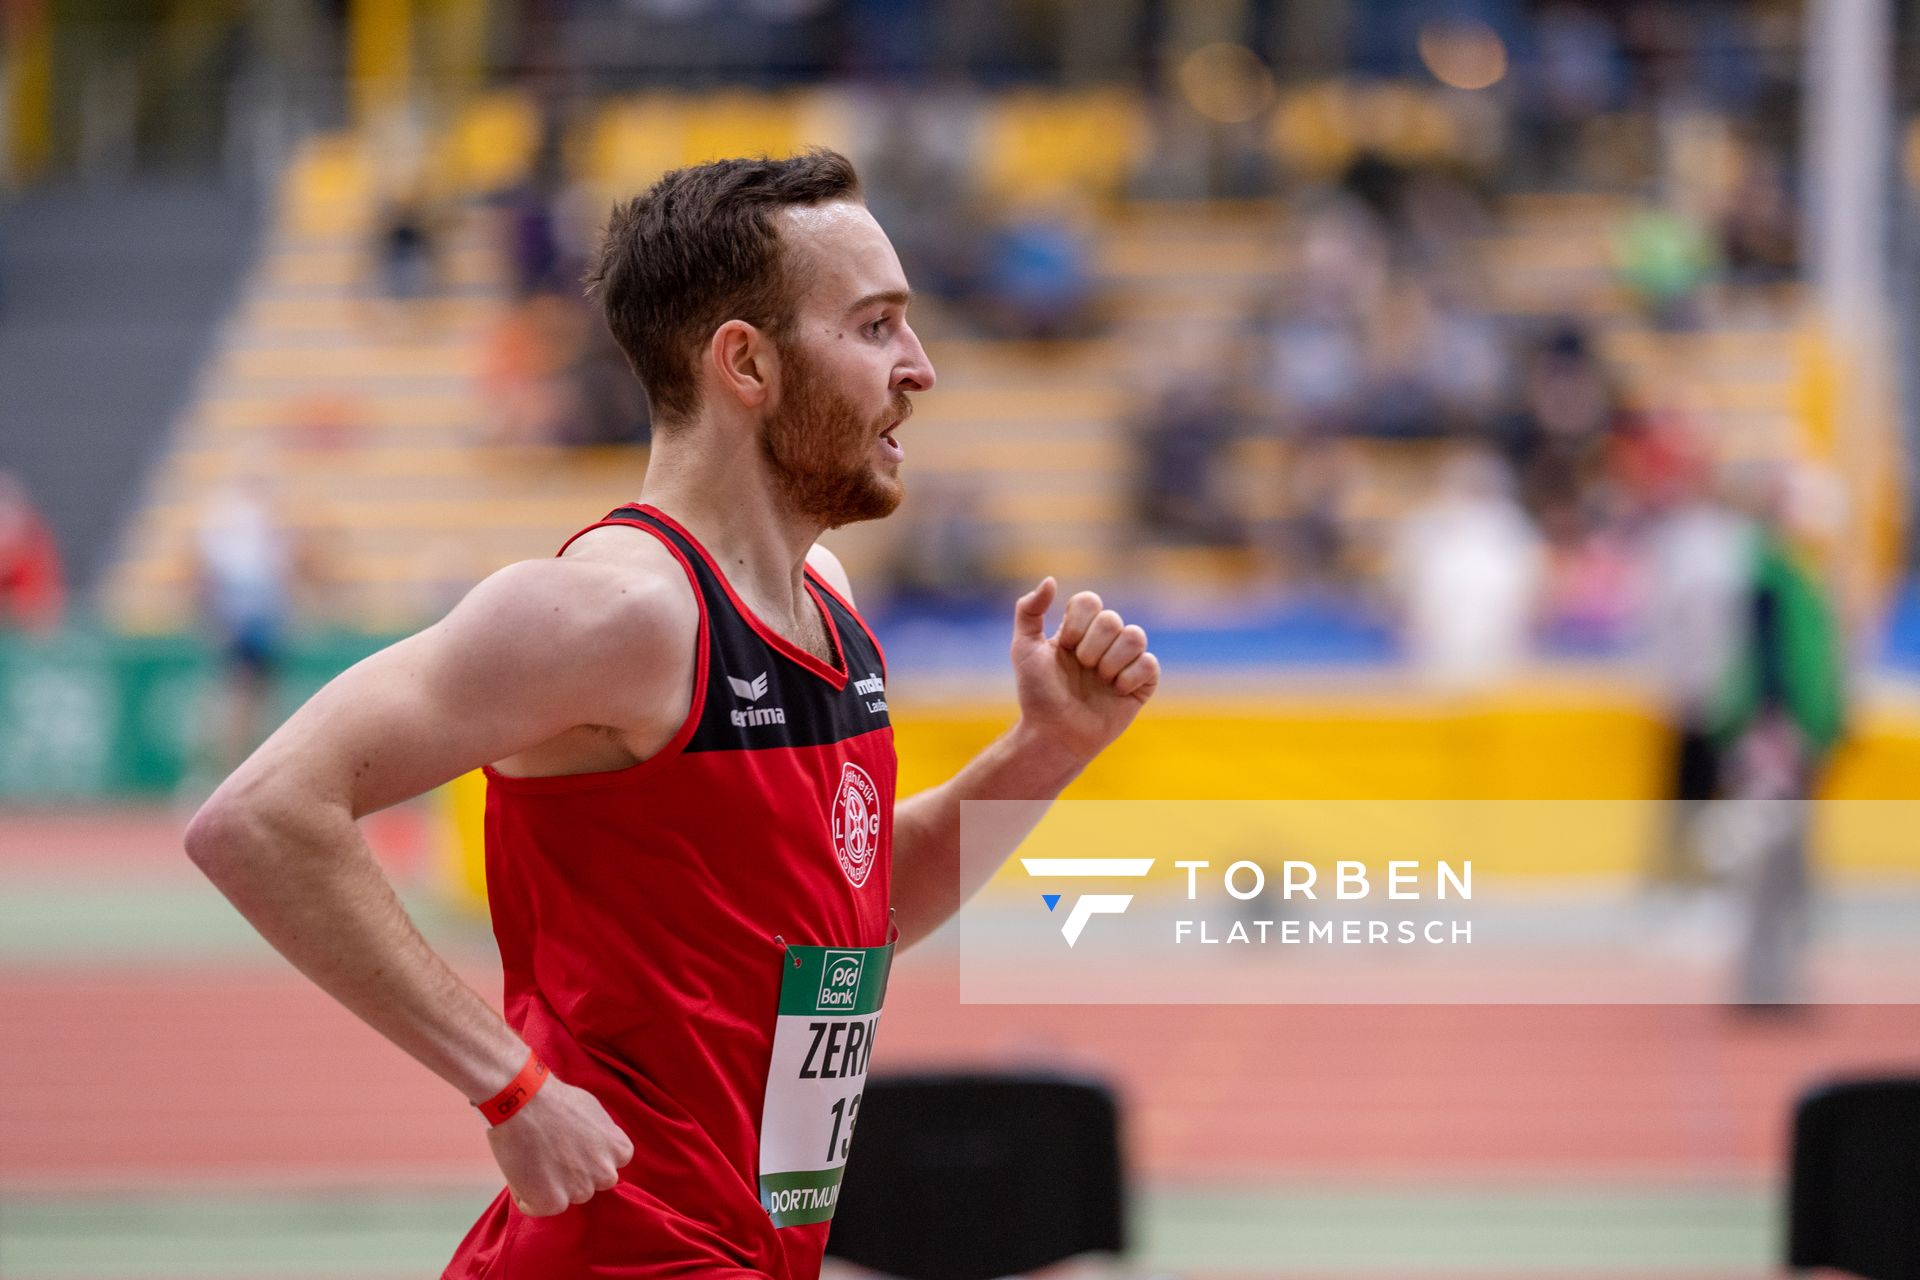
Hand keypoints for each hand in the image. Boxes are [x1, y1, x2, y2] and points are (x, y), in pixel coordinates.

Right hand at [485, 1075, 634, 1216]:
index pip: (608, 1166)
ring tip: (534, 1156)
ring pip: (564, 1197)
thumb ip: (602, 1138)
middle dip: (572, 1174)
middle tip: (550, 1151)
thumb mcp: (595, 1113)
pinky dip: (526, 1195)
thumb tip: (598, 1149)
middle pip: (588, 1184)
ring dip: (550, 1185)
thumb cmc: (554, 1100)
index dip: (587, 1157)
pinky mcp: (552, 1202)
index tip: (571, 1145)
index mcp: (620, 1151)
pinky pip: (537, 1207)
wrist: (523, 1100)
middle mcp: (606, 1174)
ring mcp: (580, 1190)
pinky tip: (521, 1169)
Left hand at [1009, 579, 1158, 765]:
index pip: (1089, 601)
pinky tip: (1116, 692)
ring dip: (1111, 661)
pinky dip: (1130, 677)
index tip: (1065, 647)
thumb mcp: (1024, 649)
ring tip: (1099, 680)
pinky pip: (1150, 663)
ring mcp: (1124, 662)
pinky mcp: (1142, 684)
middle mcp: (1103, 641)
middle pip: (1112, 619)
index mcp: (1078, 629)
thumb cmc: (1037, 694)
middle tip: (1082, 668)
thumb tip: (1051, 580)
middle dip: (1091, 647)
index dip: (1078, 623)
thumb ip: (1029, 611)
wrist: (1054, 734)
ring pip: (1135, 636)